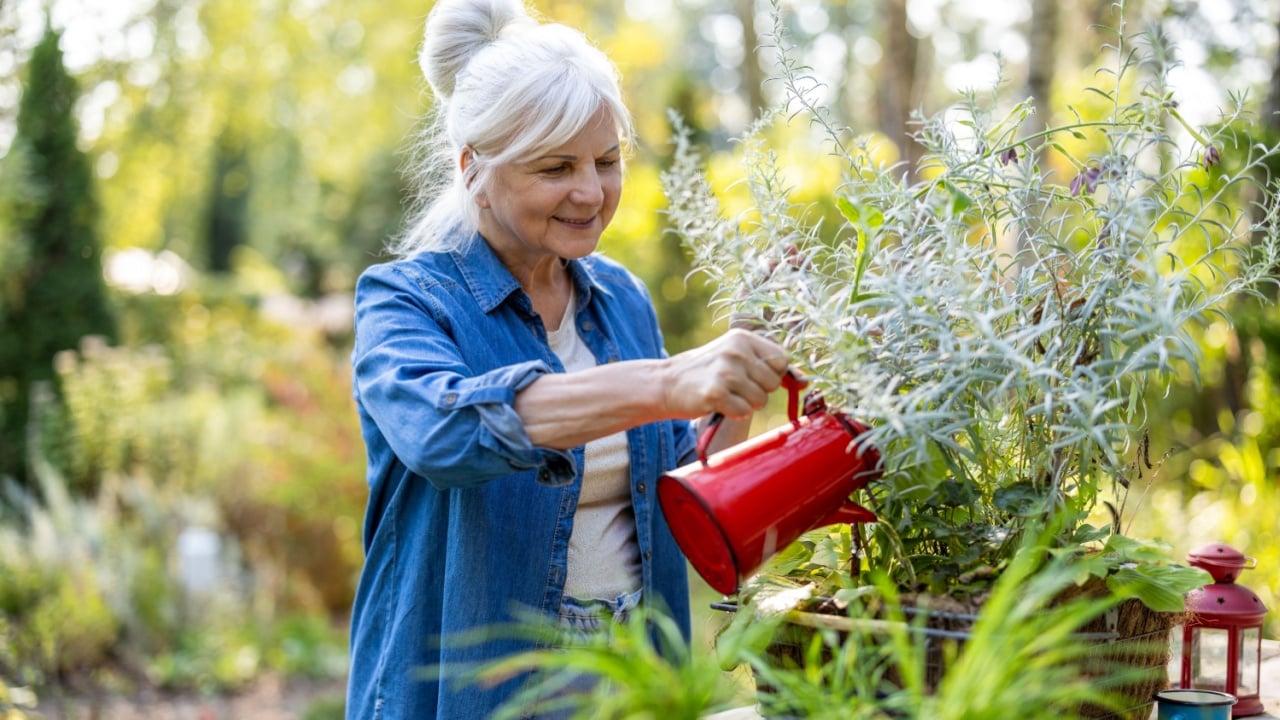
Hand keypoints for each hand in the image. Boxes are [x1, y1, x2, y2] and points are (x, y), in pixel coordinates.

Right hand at [662, 329, 789, 418]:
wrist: (665, 383)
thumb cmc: (705, 372)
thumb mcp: (734, 357)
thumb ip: (766, 365)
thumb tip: (807, 382)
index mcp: (743, 338)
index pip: (782, 360)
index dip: (771, 374)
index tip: (751, 376)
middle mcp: (736, 351)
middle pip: (773, 383)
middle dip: (758, 391)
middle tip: (734, 387)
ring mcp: (726, 372)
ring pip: (760, 401)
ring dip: (745, 404)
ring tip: (725, 394)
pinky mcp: (715, 393)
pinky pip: (743, 413)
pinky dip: (733, 413)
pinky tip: (717, 403)